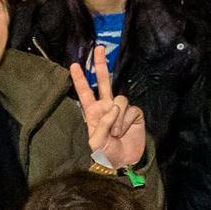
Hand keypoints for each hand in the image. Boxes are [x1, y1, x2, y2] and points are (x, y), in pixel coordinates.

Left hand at [68, 46, 146, 169]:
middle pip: (103, 81)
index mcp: (93, 112)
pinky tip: (125, 131)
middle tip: (100, 48)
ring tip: (116, 133)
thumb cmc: (106, 153)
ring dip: (117, 118)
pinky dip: (126, 122)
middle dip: (101, 64)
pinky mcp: (134, 113)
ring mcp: (121, 109)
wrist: (125, 161)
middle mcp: (107, 106)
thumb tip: (114, 107)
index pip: (85, 92)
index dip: (80, 79)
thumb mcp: (96, 142)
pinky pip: (130, 110)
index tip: (75, 64)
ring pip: (120, 99)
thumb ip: (102, 124)